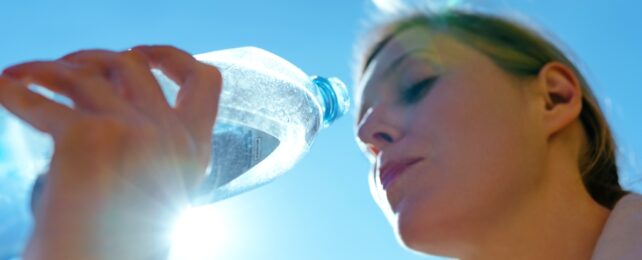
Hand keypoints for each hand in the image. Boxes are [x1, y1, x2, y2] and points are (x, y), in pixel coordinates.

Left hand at [0, 46, 221, 258]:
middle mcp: (170, 136)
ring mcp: (132, 132)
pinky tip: (3, 89)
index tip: (141, 54)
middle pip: (133, 64)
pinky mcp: (86, 137)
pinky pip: (39, 99)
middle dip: (96, 58)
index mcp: (194, 151)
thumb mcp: (158, 186)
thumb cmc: (119, 240)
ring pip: (86, 72)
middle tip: (69, 70)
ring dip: (49, 69)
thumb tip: (113, 91)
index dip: (172, 57)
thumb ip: (153, 140)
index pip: (205, 79)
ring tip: (26, 76)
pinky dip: (14, 90)